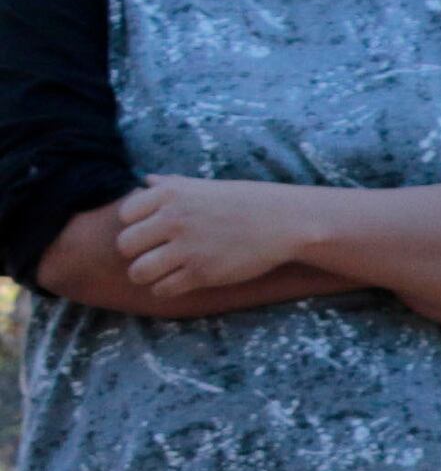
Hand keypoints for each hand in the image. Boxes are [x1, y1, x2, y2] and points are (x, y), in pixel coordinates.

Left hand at [109, 174, 324, 297]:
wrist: (285, 222)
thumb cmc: (246, 202)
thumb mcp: (206, 186)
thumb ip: (171, 185)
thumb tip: (146, 181)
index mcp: (170, 194)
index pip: (125, 215)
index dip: (136, 225)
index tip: (152, 230)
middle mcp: (173, 219)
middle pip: (126, 244)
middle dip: (136, 253)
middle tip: (153, 255)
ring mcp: (187, 248)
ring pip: (139, 271)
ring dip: (145, 275)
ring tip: (158, 273)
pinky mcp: (202, 273)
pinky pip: (164, 288)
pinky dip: (166, 289)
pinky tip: (179, 282)